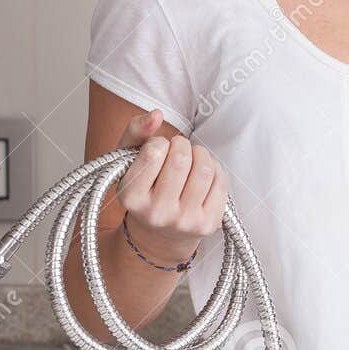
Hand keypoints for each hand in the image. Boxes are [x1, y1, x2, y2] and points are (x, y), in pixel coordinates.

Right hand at [115, 108, 226, 263]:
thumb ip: (137, 131)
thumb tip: (156, 114)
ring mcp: (184, 222)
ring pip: (204, 169)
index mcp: (131, 198)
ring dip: (200, 153)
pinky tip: (202, 174)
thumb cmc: (144, 188)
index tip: (157, 149)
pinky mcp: (208, 224)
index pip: (153, 152)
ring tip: (192, 157)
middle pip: (181, 159)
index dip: (159, 142)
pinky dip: (214, 169)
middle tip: (178, 149)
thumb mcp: (128, 159)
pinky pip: (220, 181)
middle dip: (182, 145)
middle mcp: (157, 214)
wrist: (160, 235)